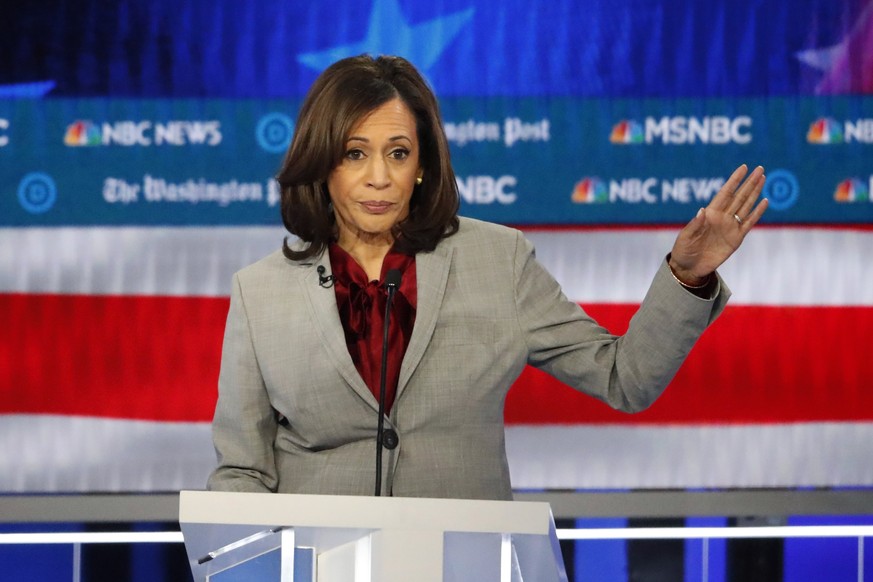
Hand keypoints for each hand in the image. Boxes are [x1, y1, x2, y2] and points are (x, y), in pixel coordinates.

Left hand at [669, 164, 767, 284]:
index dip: (734, 180)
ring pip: (746, 206)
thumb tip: (703, 210)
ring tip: (763, 179)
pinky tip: (764, 201)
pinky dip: (757, 213)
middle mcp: (722, 217)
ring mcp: (730, 227)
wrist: (689, 268)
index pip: (725, 193)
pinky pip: (748, 223)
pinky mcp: (736, 239)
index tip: (744, 167)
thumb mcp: (686, 237)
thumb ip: (695, 225)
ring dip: (755, 193)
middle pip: (739, 196)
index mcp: (710, 214)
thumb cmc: (683, 251)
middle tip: (760, 169)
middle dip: (749, 182)